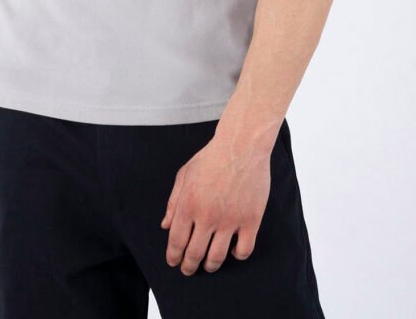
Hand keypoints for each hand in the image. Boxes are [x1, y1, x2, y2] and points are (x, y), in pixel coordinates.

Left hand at [160, 133, 271, 275]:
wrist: (241, 146)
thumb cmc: (211, 157)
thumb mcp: (185, 174)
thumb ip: (173, 201)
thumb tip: (165, 225)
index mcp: (188, 204)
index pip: (176, 241)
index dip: (174, 256)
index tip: (174, 262)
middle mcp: (207, 216)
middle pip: (195, 254)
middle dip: (189, 266)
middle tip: (188, 269)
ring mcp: (230, 220)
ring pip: (217, 257)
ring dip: (211, 265)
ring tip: (209, 264)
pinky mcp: (250, 220)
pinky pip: (244, 250)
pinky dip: (237, 255)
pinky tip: (233, 250)